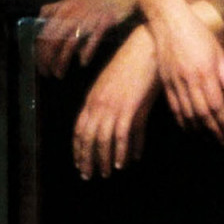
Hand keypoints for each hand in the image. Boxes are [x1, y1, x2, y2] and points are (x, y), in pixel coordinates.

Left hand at [35, 0, 136, 78]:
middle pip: (54, 41)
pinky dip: (87, 52)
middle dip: (48, 60)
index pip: (44, 34)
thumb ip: (53, 10)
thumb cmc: (91, 0)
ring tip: (59, 74)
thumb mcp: (68, 0)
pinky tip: (83, 62)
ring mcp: (88, 19)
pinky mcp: (103, 22)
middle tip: (47, 73)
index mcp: (62, 10)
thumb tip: (38, 22)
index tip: (40, 65)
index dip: (39, 51)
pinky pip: (93, 40)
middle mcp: (72, 15)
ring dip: (62, 61)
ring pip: (70, 43)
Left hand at [72, 26, 159, 179]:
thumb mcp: (117, 87)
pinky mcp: (129, 107)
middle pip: (87, 136)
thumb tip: (116, 126)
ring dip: (102, 159)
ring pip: (102, 139)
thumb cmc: (133, 65)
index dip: (78, 146)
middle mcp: (99, 103)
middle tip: (87, 174)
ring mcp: (113, 105)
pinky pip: (121, 135)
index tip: (78, 161)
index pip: (79, 127)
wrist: (145, 49)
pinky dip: (119, 151)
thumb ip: (114, 107)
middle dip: (86, 157)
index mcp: (93, 97)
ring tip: (104, 174)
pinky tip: (120, 164)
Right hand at [145, 0, 223, 144]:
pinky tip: (189, 127)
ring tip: (208, 137)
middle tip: (223, 141)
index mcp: (206, 71)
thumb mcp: (219, 51)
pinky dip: (181, 120)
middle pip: (202, 113)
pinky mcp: (165, 81)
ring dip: (199, 129)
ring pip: (187, 113)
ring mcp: (175, 81)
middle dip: (214, 130)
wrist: (169, 20)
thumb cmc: (198, 33)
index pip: (217, 105)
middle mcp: (190, 79)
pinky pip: (174, 106)